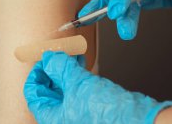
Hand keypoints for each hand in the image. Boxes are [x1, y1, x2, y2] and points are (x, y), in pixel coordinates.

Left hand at [24, 51, 171, 123]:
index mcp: (52, 118)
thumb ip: (59, 68)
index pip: (33, 94)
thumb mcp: (76, 84)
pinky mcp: (88, 107)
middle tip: (54, 54)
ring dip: (64, 69)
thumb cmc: (106, 112)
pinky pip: (76, 88)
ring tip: (68, 54)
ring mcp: (75, 112)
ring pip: (63, 87)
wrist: (138, 120)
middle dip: (51, 69)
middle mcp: (62, 117)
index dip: (35, 74)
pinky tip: (79, 62)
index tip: (40, 60)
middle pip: (47, 90)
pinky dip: (75, 74)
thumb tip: (48, 57)